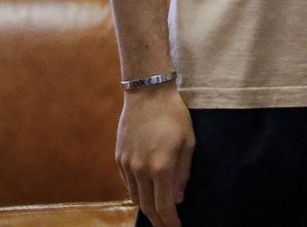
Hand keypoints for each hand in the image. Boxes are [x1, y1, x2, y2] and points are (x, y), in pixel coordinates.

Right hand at [116, 84, 194, 226]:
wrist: (147, 93)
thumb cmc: (174, 115)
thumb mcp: (188, 143)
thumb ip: (183, 173)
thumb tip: (178, 198)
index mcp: (161, 167)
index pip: (163, 206)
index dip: (170, 222)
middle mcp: (140, 170)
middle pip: (147, 207)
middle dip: (158, 221)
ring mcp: (127, 164)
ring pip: (135, 197)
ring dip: (146, 207)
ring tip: (157, 212)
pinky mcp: (119, 158)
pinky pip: (127, 183)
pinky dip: (137, 192)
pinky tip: (145, 192)